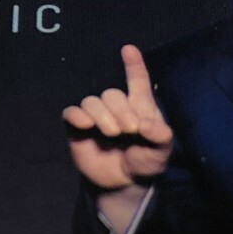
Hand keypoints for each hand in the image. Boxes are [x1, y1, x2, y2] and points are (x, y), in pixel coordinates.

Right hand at [63, 44, 175, 197]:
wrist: (124, 184)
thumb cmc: (145, 162)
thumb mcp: (160, 153)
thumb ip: (160, 137)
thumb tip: (147, 126)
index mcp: (139, 106)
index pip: (137, 81)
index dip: (133, 65)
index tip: (128, 49)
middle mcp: (116, 107)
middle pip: (112, 94)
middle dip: (121, 111)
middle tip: (129, 130)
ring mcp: (96, 117)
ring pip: (92, 101)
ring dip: (102, 115)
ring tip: (112, 133)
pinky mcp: (78, 129)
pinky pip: (72, 113)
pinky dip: (77, 115)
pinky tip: (85, 124)